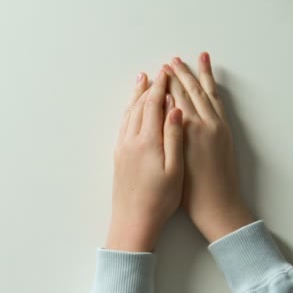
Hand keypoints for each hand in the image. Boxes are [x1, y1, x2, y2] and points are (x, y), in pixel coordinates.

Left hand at [105, 70, 184, 251]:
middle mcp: (131, 140)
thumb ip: (174, 137)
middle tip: (157, 72)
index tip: (167, 72)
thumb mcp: (175, 169)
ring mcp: (122, 148)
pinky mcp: (118, 156)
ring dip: (136, 96)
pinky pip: (123, 124)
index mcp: (147, 141)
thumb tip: (174, 109)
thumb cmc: (160, 199)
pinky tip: (132, 109)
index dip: (161, 87)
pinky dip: (129, 111)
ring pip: (128, 114)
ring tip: (141, 82)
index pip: (154, 105)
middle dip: (149, 87)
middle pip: (139, 105)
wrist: (133, 220)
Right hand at [164, 53, 252, 242]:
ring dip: (201, 75)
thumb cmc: (190, 192)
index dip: (168, 82)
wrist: (218, 206)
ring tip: (198, 58)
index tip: (160, 69)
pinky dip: (214, 89)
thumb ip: (171, 132)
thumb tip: (167, 109)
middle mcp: (206, 123)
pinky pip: (219, 103)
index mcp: (189, 129)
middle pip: (192, 91)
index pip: (176, 97)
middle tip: (172, 60)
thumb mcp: (173, 161)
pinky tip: (211, 82)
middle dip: (181, 74)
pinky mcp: (226, 132)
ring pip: (207, 93)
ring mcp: (218, 126)